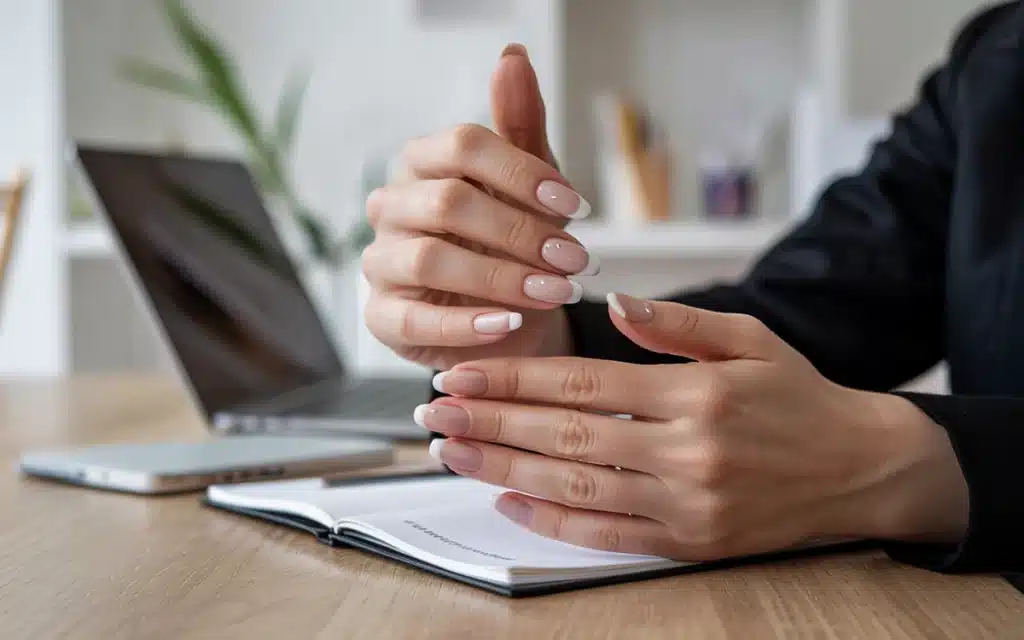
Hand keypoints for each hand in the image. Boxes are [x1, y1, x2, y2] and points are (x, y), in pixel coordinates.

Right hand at [362, 44, 594, 370]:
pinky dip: (466, 324)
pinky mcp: (382, 316)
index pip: (462, 145)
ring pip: (428, 259)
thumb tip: (512, 57)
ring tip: (553, 292)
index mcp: (425, 163)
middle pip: (447, 202)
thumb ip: (520, 126)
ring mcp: (382, 262)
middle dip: (519, 231)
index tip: (576, 204)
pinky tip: (508, 325)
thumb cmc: (515, 243)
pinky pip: (412, 319)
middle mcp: (393, 206)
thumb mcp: (530, 186)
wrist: (511, 318)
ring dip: (500, 278)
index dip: (521, 172)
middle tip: (573, 258)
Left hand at [415, 294, 969, 560]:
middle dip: (489, 424)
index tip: (461, 374)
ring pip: (575, 487)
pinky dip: (553, 521)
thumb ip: (679, 324)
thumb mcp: (752, 338)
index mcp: (695, 392)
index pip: (581, 385)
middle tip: (432, 414)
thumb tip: (615, 303)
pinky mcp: (690, 542)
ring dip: (504, 471)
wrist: (860, 468)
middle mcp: (687, 450)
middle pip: (565, 436)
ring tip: (452, 454)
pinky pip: (608, 535)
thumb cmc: (799, 396)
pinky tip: (510, 502)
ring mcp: (687, 502)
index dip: (513, 381)